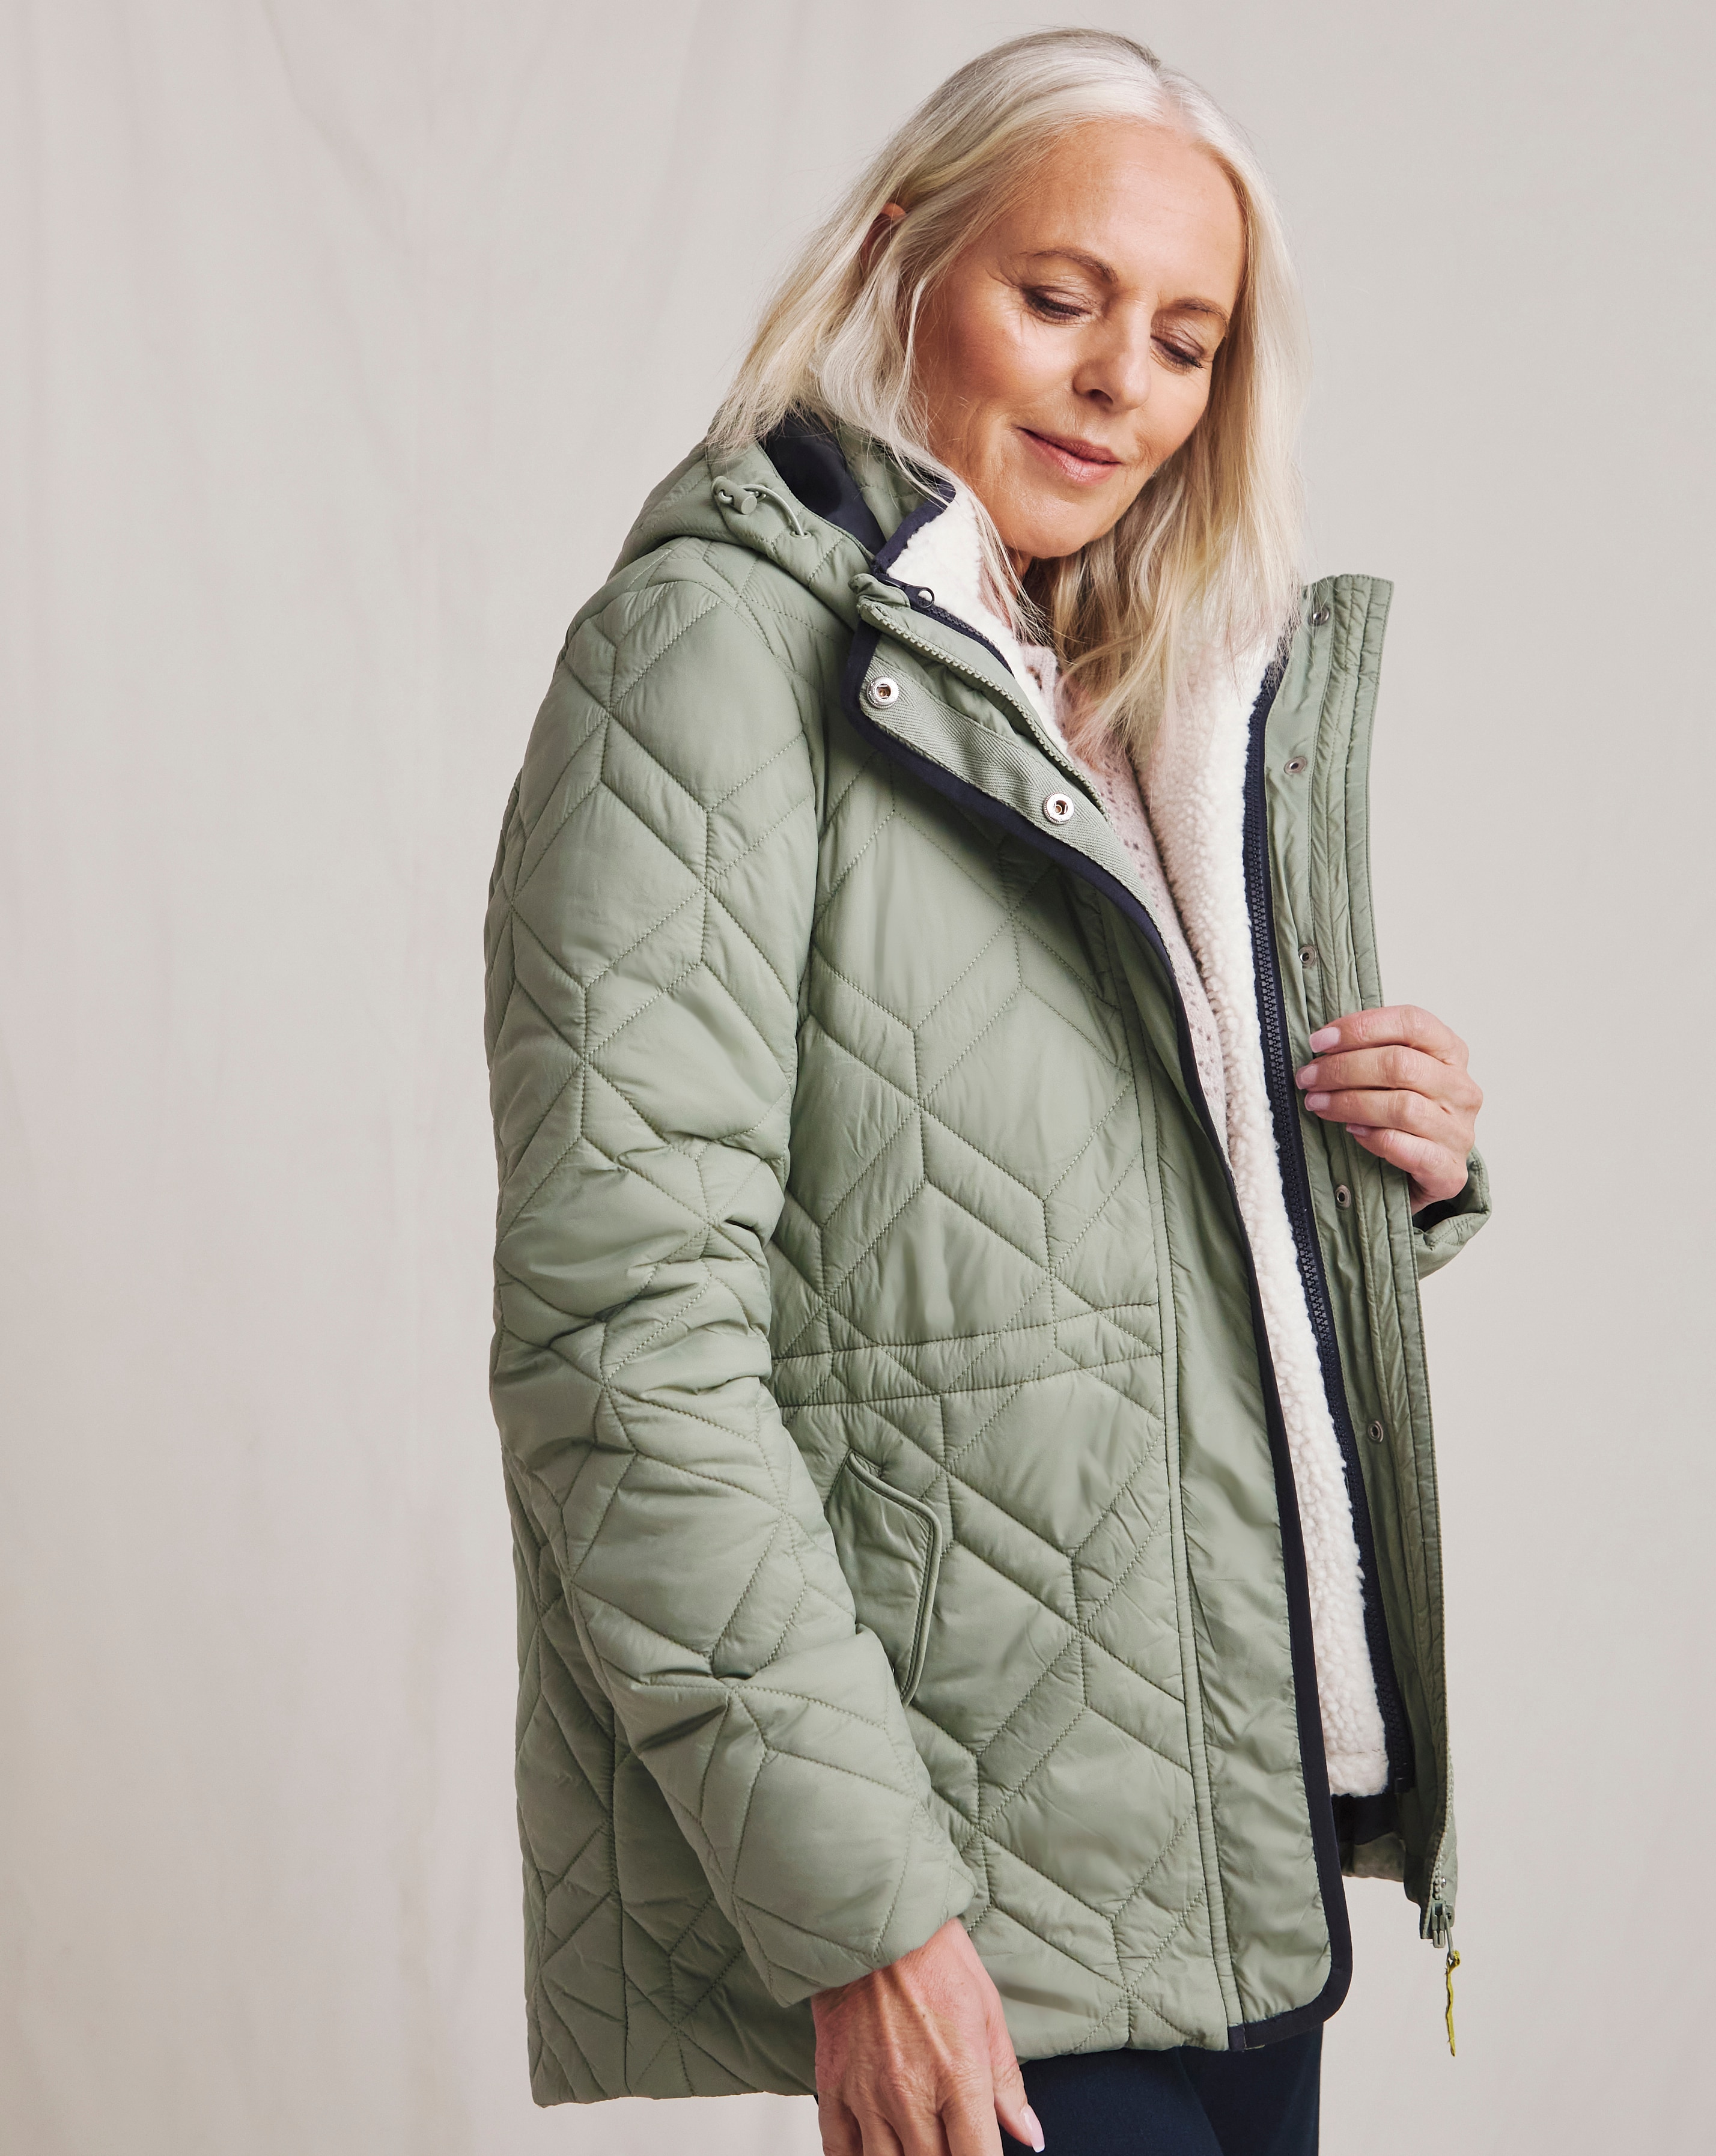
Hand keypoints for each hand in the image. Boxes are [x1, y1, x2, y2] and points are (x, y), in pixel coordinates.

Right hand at [812, 1919, 1042, 2154]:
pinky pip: (838, 2152)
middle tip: (948, 2143)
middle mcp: (911, 2094)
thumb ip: (1007, 2083)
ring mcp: (867, 2093)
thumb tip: (1028, 2134)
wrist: (872, 1922)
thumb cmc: (934, 1958)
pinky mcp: (832, 2084)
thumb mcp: (987, 2011)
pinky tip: (874, 2151)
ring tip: (914, 2146)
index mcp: (959, 2076)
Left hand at [1295, 1004, 1481, 1215]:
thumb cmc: (1405, 1117)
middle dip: (1343, 1069)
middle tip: (1308, 1078)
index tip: (1319, 1041)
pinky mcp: (1448, 1169)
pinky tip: (1352, 1132)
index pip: (1412, 1023)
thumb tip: (1322, 1045)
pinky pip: (1404, 1146)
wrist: (1430, 1174)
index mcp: (1450, 1053)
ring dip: (1348, 1103)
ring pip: (1401, 1106)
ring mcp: (1458, 1130)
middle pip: (1400, 1065)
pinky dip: (1371, 1137)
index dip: (1361, 1028)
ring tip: (1317, 1103)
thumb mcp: (1395, 1077)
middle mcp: (1461, 1089)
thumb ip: (1371, 1054)